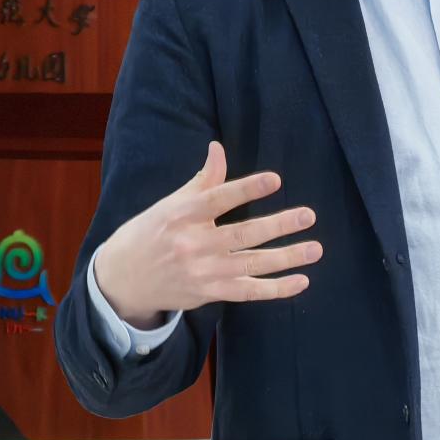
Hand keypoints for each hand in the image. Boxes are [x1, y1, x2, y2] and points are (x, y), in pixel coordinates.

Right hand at [94, 141, 320, 327]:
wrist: (123, 280)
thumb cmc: (152, 232)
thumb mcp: (171, 203)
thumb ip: (203, 180)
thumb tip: (218, 147)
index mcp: (183, 215)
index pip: (219, 199)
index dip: (247, 189)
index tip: (276, 179)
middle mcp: (194, 244)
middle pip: (243, 234)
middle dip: (279, 225)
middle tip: (309, 215)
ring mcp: (203, 272)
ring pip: (251, 264)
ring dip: (286, 258)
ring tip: (315, 249)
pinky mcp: (210, 293)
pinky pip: (248, 292)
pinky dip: (275, 289)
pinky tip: (301, 281)